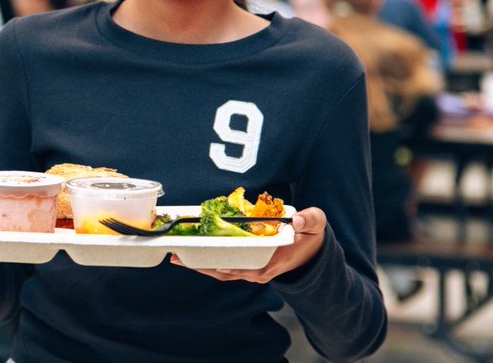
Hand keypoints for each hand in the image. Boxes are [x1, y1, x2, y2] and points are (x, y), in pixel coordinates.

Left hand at [173, 207, 327, 283]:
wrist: (311, 252)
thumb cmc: (309, 236)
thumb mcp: (315, 224)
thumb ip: (310, 219)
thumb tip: (297, 219)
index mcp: (273, 261)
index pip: (245, 264)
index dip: (225, 263)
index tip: (206, 258)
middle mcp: (259, 271)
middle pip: (226, 270)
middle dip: (202, 265)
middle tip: (178, 256)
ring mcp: (252, 271)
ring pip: (221, 272)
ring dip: (199, 267)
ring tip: (177, 258)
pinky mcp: (247, 268)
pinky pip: (224, 269)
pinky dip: (207, 265)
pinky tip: (190, 258)